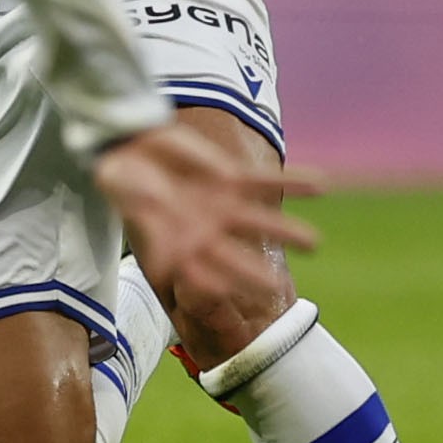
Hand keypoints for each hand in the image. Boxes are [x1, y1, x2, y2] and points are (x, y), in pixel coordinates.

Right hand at [93, 113, 316, 312]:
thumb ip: (145, 220)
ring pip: (260, 223)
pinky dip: (292, 183)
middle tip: (279, 289)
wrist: (134, 142)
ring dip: (286, 231)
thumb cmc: (122, 178)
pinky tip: (321, 186)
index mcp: (177, 246)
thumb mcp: (127, 196)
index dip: (212, 287)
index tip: (228, 299)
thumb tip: (160, 253)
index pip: (198, 274)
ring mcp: (222, 208)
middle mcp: (206, 233)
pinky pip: (267, 182)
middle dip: (255, 273)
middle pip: (235, 257)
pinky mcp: (232, 179)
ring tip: (315, 244)